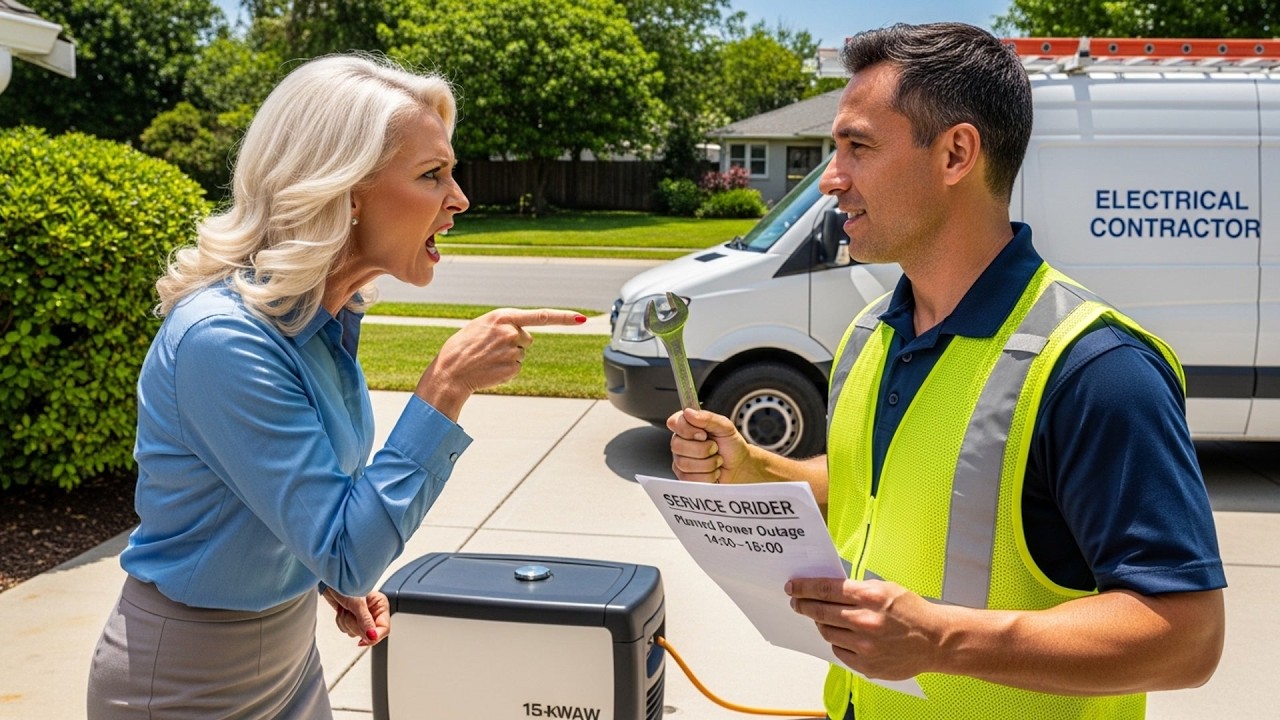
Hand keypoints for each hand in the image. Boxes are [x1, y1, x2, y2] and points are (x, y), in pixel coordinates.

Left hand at [322, 588, 390, 646]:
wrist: (330, 581)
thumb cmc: (344, 584)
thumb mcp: (357, 603)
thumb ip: (365, 621)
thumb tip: (372, 636)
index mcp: (381, 606)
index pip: (384, 628)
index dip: (374, 636)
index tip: (364, 639)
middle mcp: (373, 612)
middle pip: (368, 633)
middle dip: (354, 624)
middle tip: (350, 612)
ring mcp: (362, 617)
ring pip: (356, 633)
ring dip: (346, 622)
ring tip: (345, 609)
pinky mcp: (352, 619)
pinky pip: (347, 630)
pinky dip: (341, 622)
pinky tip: (342, 611)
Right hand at [417, 308, 584, 417]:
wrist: (450, 371)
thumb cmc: (463, 346)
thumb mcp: (482, 325)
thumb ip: (505, 324)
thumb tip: (526, 334)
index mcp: (503, 317)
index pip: (541, 316)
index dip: (564, 318)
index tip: (582, 319)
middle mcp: (511, 332)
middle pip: (527, 338)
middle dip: (514, 342)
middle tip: (491, 347)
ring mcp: (513, 352)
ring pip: (521, 353)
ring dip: (508, 356)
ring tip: (487, 358)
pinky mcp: (513, 369)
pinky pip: (517, 367)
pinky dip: (506, 369)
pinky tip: (491, 368)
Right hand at [667, 407, 750, 483]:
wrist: (739, 465)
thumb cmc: (731, 445)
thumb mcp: (725, 426)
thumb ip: (708, 418)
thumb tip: (688, 412)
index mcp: (687, 427)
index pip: (674, 423)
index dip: (687, 429)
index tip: (703, 434)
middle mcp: (680, 443)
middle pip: (677, 446)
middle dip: (703, 449)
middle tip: (714, 447)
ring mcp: (680, 461)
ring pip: (685, 464)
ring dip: (708, 463)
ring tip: (716, 460)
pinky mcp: (684, 477)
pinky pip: (690, 478)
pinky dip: (708, 476)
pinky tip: (712, 471)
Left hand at [786, 577, 942, 680]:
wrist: (935, 640)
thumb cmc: (912, 612)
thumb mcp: (885, 588)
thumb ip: (857, 589)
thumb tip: (829, 590)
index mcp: (870, 597)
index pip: (825, 589)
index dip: (804, 587)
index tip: (793, 587)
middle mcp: (865, 621)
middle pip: (821, 611)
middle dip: (804, 605)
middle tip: (797, 602)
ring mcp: (865, 645)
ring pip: (827, 632)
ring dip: (820, 624)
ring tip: (822, 618)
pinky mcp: (866, 664)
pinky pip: (838, 650)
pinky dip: (837, 641)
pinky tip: (842, 635)